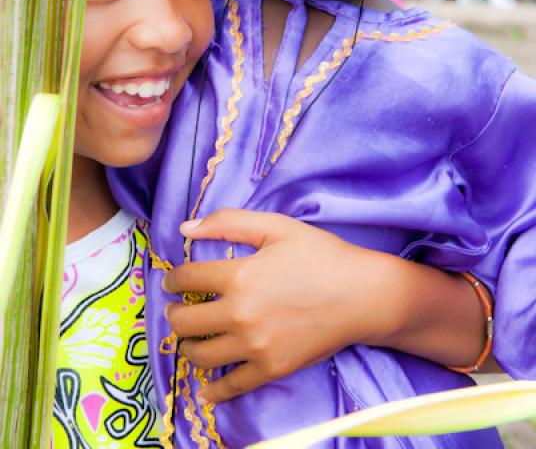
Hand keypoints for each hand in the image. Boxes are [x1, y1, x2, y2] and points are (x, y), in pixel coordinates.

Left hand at [163, 209, 392, 404]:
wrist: (363, 295)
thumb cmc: (321, 255)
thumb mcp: (277, 227)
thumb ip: (229, 222)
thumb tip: (185, 227)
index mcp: (240, 276)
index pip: (186, 278)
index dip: (173, 276)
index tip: (173, 278)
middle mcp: (241, 315)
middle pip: (184, 321)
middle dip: (174, 312)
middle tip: (177, 307)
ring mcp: (256, 346)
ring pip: (199, 355)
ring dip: (187, 345)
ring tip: (191, 337)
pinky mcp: (272, 369)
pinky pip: (230, 386)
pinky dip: (212, 388)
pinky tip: (204, 385)